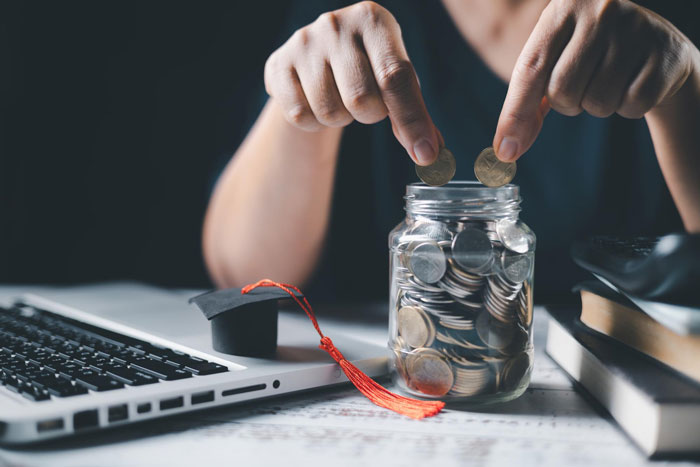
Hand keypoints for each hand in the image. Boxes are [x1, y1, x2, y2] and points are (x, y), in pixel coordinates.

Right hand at [264, 1, 440, 164]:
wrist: (318, 55)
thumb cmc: (368, 67)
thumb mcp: (395, 79)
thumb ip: (414, 113)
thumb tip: (431, 155)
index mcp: (373, 20)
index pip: (396, 78)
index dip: (412, 120)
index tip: (425, 155)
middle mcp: (336, 25)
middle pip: (362, 100)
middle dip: (370, 114)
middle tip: (366, 102)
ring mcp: (303, 43)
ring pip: (329, 112)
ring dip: (340, 119)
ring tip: (339, 98)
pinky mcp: (277, 64)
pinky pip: (300, 116)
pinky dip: (313, 122)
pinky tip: (315, 101)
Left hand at [494, 0, 696, 161]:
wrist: (656, 47)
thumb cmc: (590, 57)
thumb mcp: (553, 63)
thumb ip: (525, 102)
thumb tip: (507, 149)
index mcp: (562, 7)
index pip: (530, 69)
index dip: (515, 113)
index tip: (504, 150)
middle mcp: (599, 10)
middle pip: (562, 90)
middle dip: (566, 104)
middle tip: (580, 88)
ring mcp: (635, 28)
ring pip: (597, 101)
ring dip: (596, 106)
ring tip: (608, 81)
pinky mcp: (664, 54)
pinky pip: (631, 106)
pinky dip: (627, 108)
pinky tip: (633, 84)